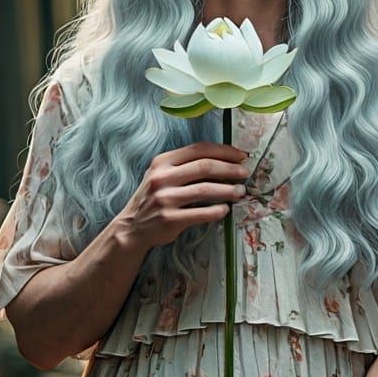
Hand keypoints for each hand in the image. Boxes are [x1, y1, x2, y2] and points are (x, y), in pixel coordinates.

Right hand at [118, 142, 250, 249]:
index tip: (241, 156)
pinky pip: (200, 213)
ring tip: (240, 192)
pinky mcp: (169, 218)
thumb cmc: (154, 198)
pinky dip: (217, 211)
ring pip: (205, 190)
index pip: (199, 149)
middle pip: (205, 167)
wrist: (133, 227)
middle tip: (245, 174)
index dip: (224, 151)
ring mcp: (164, 198)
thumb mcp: (163, 175)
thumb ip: (186, 167)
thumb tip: (225, 163)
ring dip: (228, 190)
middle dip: (230, 169)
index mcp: (163, 161)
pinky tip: (225, 210)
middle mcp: (162, 177)